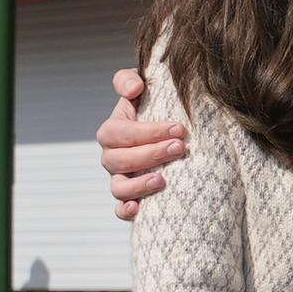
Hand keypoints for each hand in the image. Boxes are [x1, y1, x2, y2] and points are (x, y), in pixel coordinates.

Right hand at [99, 66, 189, 220]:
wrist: (168, 132)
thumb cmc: (154, 107)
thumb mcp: (141, 88)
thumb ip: (129, 80)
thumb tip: (134, 88)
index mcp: (113, 130)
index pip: (121, 133)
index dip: (147, 132)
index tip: (179, 128)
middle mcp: (112, 156)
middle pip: (120, 160)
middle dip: (151, 154)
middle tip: (180, 148)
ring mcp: (119, 179)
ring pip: (118, 187)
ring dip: (139, 185)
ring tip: (162, 179)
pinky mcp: (130, 198)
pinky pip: (120, 210)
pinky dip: (125, 211)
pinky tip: (139, 210)